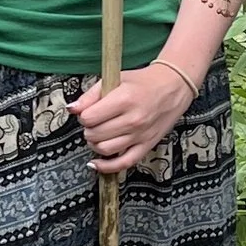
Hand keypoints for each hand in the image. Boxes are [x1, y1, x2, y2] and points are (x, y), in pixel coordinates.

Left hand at [75, 59, 195, 175]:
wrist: (173, 87)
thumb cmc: (143, 82)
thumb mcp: (116, 79)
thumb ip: (91, 95)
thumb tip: (72, 109)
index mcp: (124, 99)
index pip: (89, 117)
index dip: (84, 115)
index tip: (88, 111)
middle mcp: (133, 119)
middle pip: (95, 134)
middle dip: (88, 129)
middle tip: (94, 121)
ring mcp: (140, 135)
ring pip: (105, 149)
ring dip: (95, 143)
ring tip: (99, 134)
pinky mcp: (147, 146)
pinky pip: (123, 163)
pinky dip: (106, 167)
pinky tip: (96, 163)